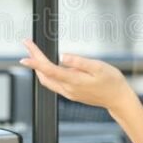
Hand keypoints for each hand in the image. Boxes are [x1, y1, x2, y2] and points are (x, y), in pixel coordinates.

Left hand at [19, 39, 136, 113]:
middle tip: (28, 44)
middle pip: (44, 74)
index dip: (35, 63)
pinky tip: (46, 65)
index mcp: (74, 81)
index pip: (49, 71)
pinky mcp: (71, 94)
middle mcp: (68, 89)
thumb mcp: (98, 67)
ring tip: (34, 52)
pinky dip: (46, 73)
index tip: (24, 56)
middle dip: (34, 59)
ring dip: (38, 67)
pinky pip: (53, 83)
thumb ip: (79, 62)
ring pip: (47, 80)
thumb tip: (63, 56)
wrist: (118, 98)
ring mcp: (69, 93)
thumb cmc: (112, 81)